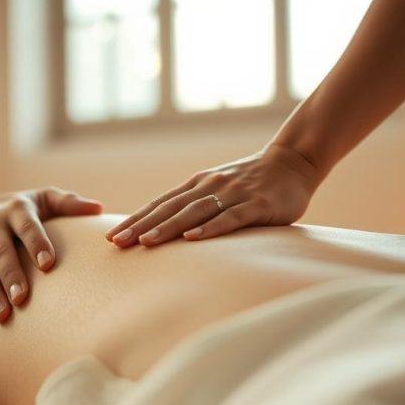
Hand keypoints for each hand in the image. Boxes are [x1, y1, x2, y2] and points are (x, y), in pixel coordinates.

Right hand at [0, 187, 102, 327]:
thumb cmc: (30, 209)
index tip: (48, 264)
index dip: (36, 243)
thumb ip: (69, 203)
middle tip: (22, 298)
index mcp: (15, 208)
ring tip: (3, 316)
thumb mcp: (48, 199)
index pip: (26, 226)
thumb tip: (97, 209)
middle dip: (10, 275)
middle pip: (0, 252)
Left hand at [105, 144, 322, 247]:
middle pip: (169, 209)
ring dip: (168, 227)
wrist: (293, 162)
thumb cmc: (252, 184)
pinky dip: (211, 228)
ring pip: (194, 212)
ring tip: (146, 243)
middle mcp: (209, 187)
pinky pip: (231, 218)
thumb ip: (196, 208)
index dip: (135, 220)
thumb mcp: (219, 192)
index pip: (160, 205)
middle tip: (116, 242)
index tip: (111, 237)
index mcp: (197, 186)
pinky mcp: (256, 204)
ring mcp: (232, 194)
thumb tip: (168, 232)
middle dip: (141, 226)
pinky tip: (194, 238)